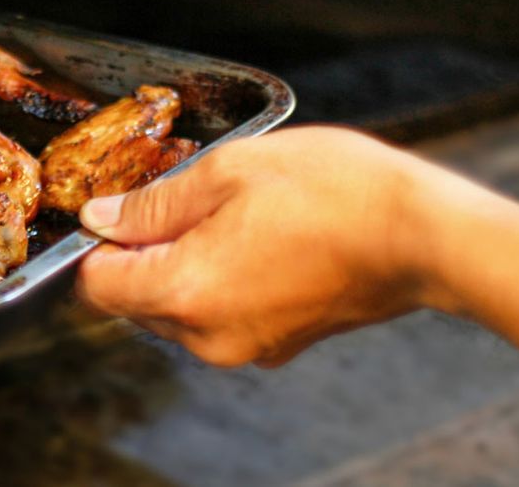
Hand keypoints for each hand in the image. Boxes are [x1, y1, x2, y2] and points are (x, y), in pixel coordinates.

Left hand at [76, 126, 445, 367]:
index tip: (122, 208)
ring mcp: (245, 347)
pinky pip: (220, 314)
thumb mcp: (229, 170)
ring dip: (185, 263)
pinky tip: (259, 239)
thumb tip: (102, 219)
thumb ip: (154, 202)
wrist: (422, 235)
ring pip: (177, 307)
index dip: (98, 243)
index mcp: (185, 292)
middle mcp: (207, 336)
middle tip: (187, 199)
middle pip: (135, 299)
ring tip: (233, 214)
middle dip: (144, 250)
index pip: (96, 285)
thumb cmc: (335, 193)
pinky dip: (222, 280)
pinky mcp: (275, 345)